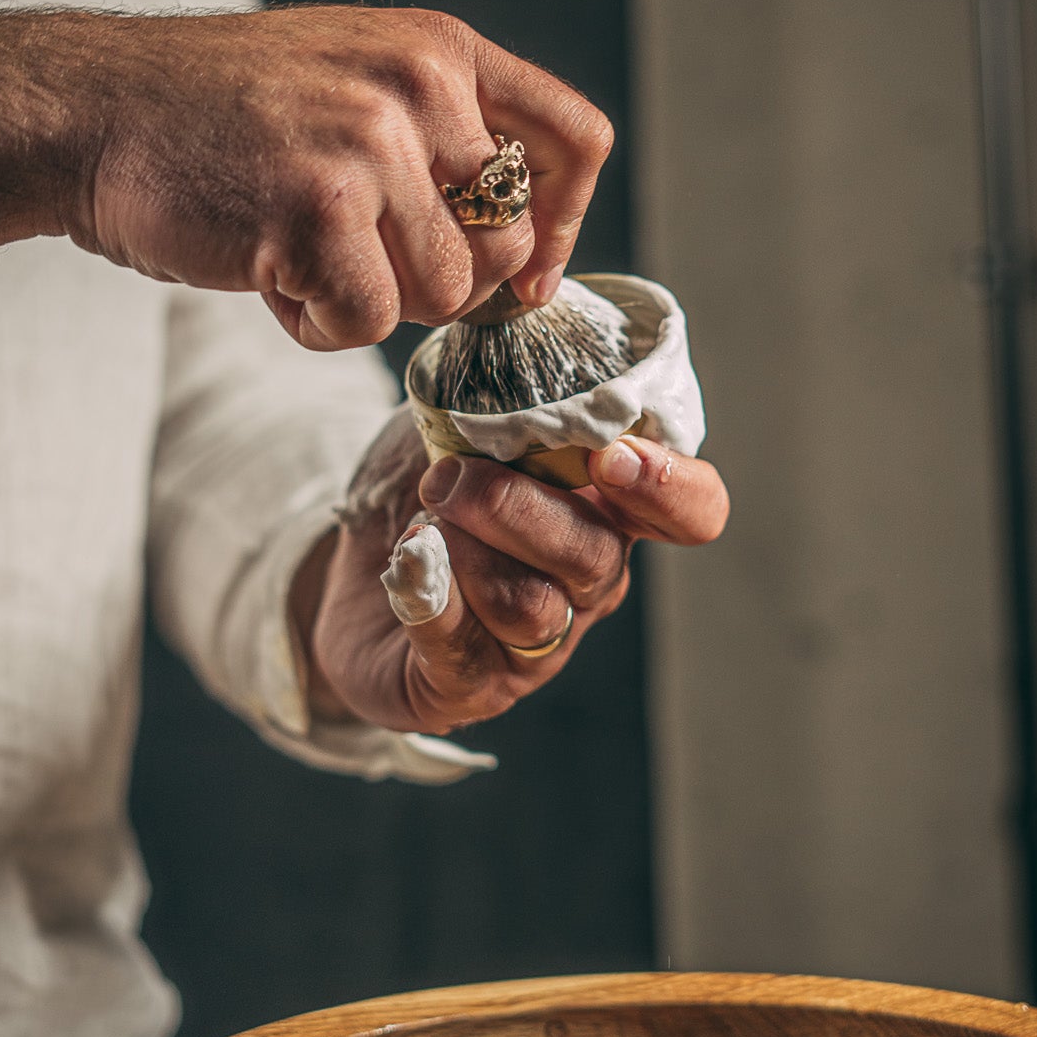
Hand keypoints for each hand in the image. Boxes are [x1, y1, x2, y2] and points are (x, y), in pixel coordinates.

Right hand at [0, 5, 612, 343]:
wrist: (92, 109)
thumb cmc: (224, 114)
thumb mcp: (355, 76)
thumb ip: (442, 137)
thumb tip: (527, 256)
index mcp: (441, 49)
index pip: (578, 140)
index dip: (566, 222)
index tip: (523, 270)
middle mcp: (419, 85)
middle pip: (507, 244)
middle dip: (442, 279)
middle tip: (360, 256)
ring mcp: (368, 145)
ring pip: (442, 293)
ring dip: (371, 300)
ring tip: (301, 253)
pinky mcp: (316, 211)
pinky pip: (367, 323)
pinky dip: (316, 324)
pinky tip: (268, 275)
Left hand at [299, 414, 728, 732]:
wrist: (344, 563)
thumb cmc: (423, 484)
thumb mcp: (460, 420)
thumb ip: (497, 394)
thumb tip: (505, 350)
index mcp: (608, 508)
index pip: (693, 510)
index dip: (670, 486)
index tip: (610, 456)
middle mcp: (589, 581)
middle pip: (596, 556)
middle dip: (514, 507)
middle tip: (444, 477)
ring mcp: (538, 643)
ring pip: (531, 606)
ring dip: (464, 552)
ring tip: (417, 522)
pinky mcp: (470, 685)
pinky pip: (461, 650)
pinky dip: (429, 598)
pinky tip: (405, 561)